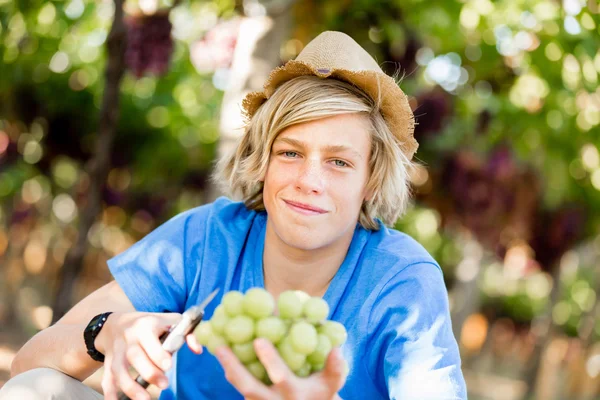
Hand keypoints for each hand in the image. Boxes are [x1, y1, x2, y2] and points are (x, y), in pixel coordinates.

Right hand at [96, 311, 203, 399]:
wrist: (116, 324)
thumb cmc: (150, 324)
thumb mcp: (169, 321)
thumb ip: (186, 334)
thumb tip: (198, 350)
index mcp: (145, 325)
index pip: (149, 340)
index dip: (158, 353)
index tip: (168, 366)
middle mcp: (128, 339)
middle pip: (134, 356)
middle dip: (149, 372)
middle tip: (164, 385)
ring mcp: (116, 352)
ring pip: (119, 370)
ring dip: (130, 387)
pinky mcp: (109, 364)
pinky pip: (107, 380)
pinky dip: (110, 394)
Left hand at [215, 338, 346, 399]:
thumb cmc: (320, 395)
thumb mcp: (331, 385)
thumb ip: (335, 369)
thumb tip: (336, 349)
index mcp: (293, 393)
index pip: (280, 376)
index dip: (270, 359)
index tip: (259, 340)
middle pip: (249, 387)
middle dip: (234, 367)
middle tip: (221, 347)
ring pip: (242, 389)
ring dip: (229, 369)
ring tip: (218, 347)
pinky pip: (241, 389)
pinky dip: (232, 373)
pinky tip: (225, 355)